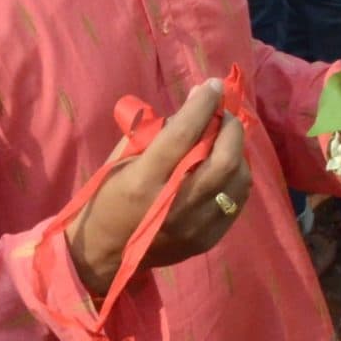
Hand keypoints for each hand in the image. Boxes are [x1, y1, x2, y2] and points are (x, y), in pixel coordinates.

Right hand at [67, 79, 249, 295]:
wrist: (103, 254)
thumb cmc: (108, 196)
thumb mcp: (122, 158)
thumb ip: (157, 133)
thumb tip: (194, 104)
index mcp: (144, 181)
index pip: (183, 135)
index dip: (202, 106)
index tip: (212, 86)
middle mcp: (174, 205)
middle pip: (222, 160)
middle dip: (230, 128)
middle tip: (224, 113)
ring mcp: (194, 226)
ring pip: (236, 180)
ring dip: (238, 151)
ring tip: (227, 138)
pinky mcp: (207, 239)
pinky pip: (237, 201)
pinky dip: (237, 176)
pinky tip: (227, 164)